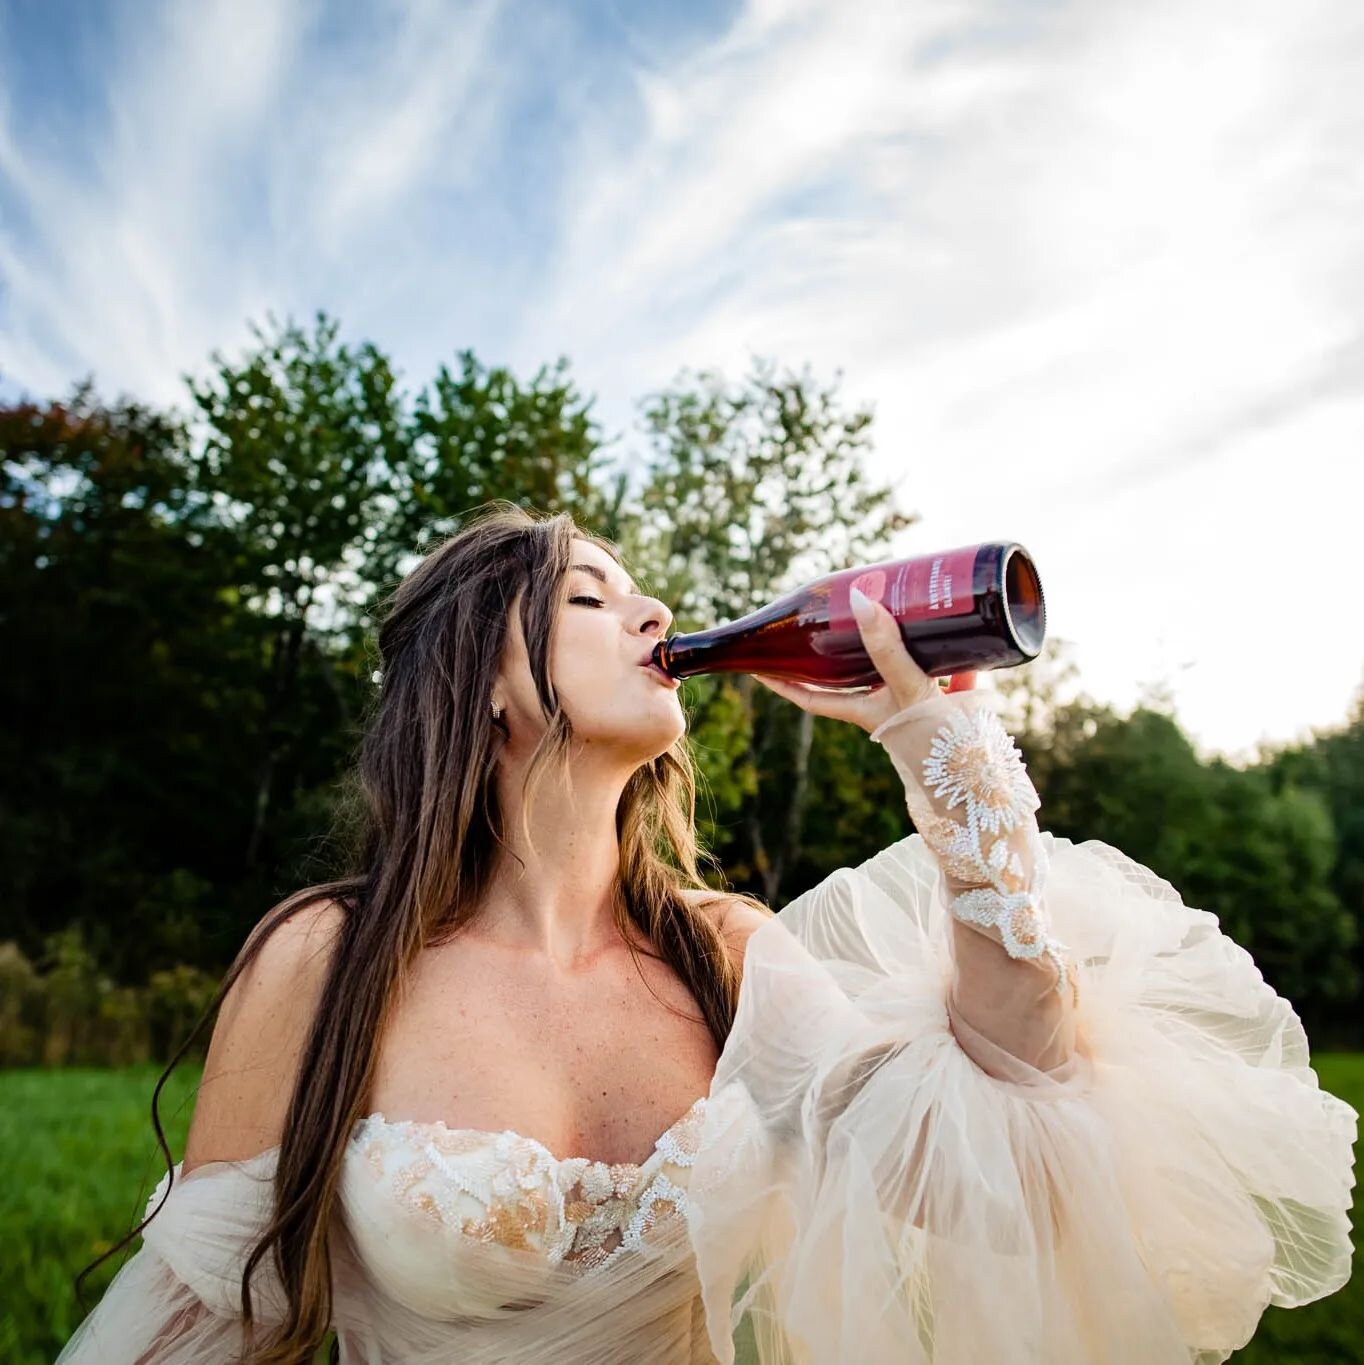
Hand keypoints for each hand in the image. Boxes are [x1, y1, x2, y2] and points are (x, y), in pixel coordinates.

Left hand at [752, 587, 977, 733]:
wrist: (987, 782)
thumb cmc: (937, 746)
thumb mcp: (907, 690)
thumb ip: (887, 649)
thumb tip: (860, 601)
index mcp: (865, 712)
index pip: (812, 697)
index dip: (785, 682)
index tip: (758, 664)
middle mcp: (888, 709)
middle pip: (858, 674)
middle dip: (847, 647)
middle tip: (837, 612)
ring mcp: (921, 708)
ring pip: (906, 669)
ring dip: (903, 643)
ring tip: (898, 609)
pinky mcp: (955, 707)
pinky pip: (953, 675)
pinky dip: (960, 659)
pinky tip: (971, 634)